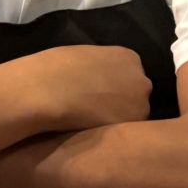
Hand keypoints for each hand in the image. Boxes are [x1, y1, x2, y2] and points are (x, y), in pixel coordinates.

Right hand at [27, 45, 151, 130]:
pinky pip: (124, 131)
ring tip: (93, 119)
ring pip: (133, 115)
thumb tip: (104, 78)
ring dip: (119, 117)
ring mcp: (140, 106)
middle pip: (137, 94)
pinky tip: (93, 128)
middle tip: (97, 106)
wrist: (45, 91)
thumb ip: (103, 66)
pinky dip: (112, 131)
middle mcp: (142, 80)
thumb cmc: (57, 66)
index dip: (116, 83)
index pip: (132, 73)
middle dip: (123, 100)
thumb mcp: (86, 55)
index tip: (100, 89)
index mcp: (129, 57)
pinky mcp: (130, 129)